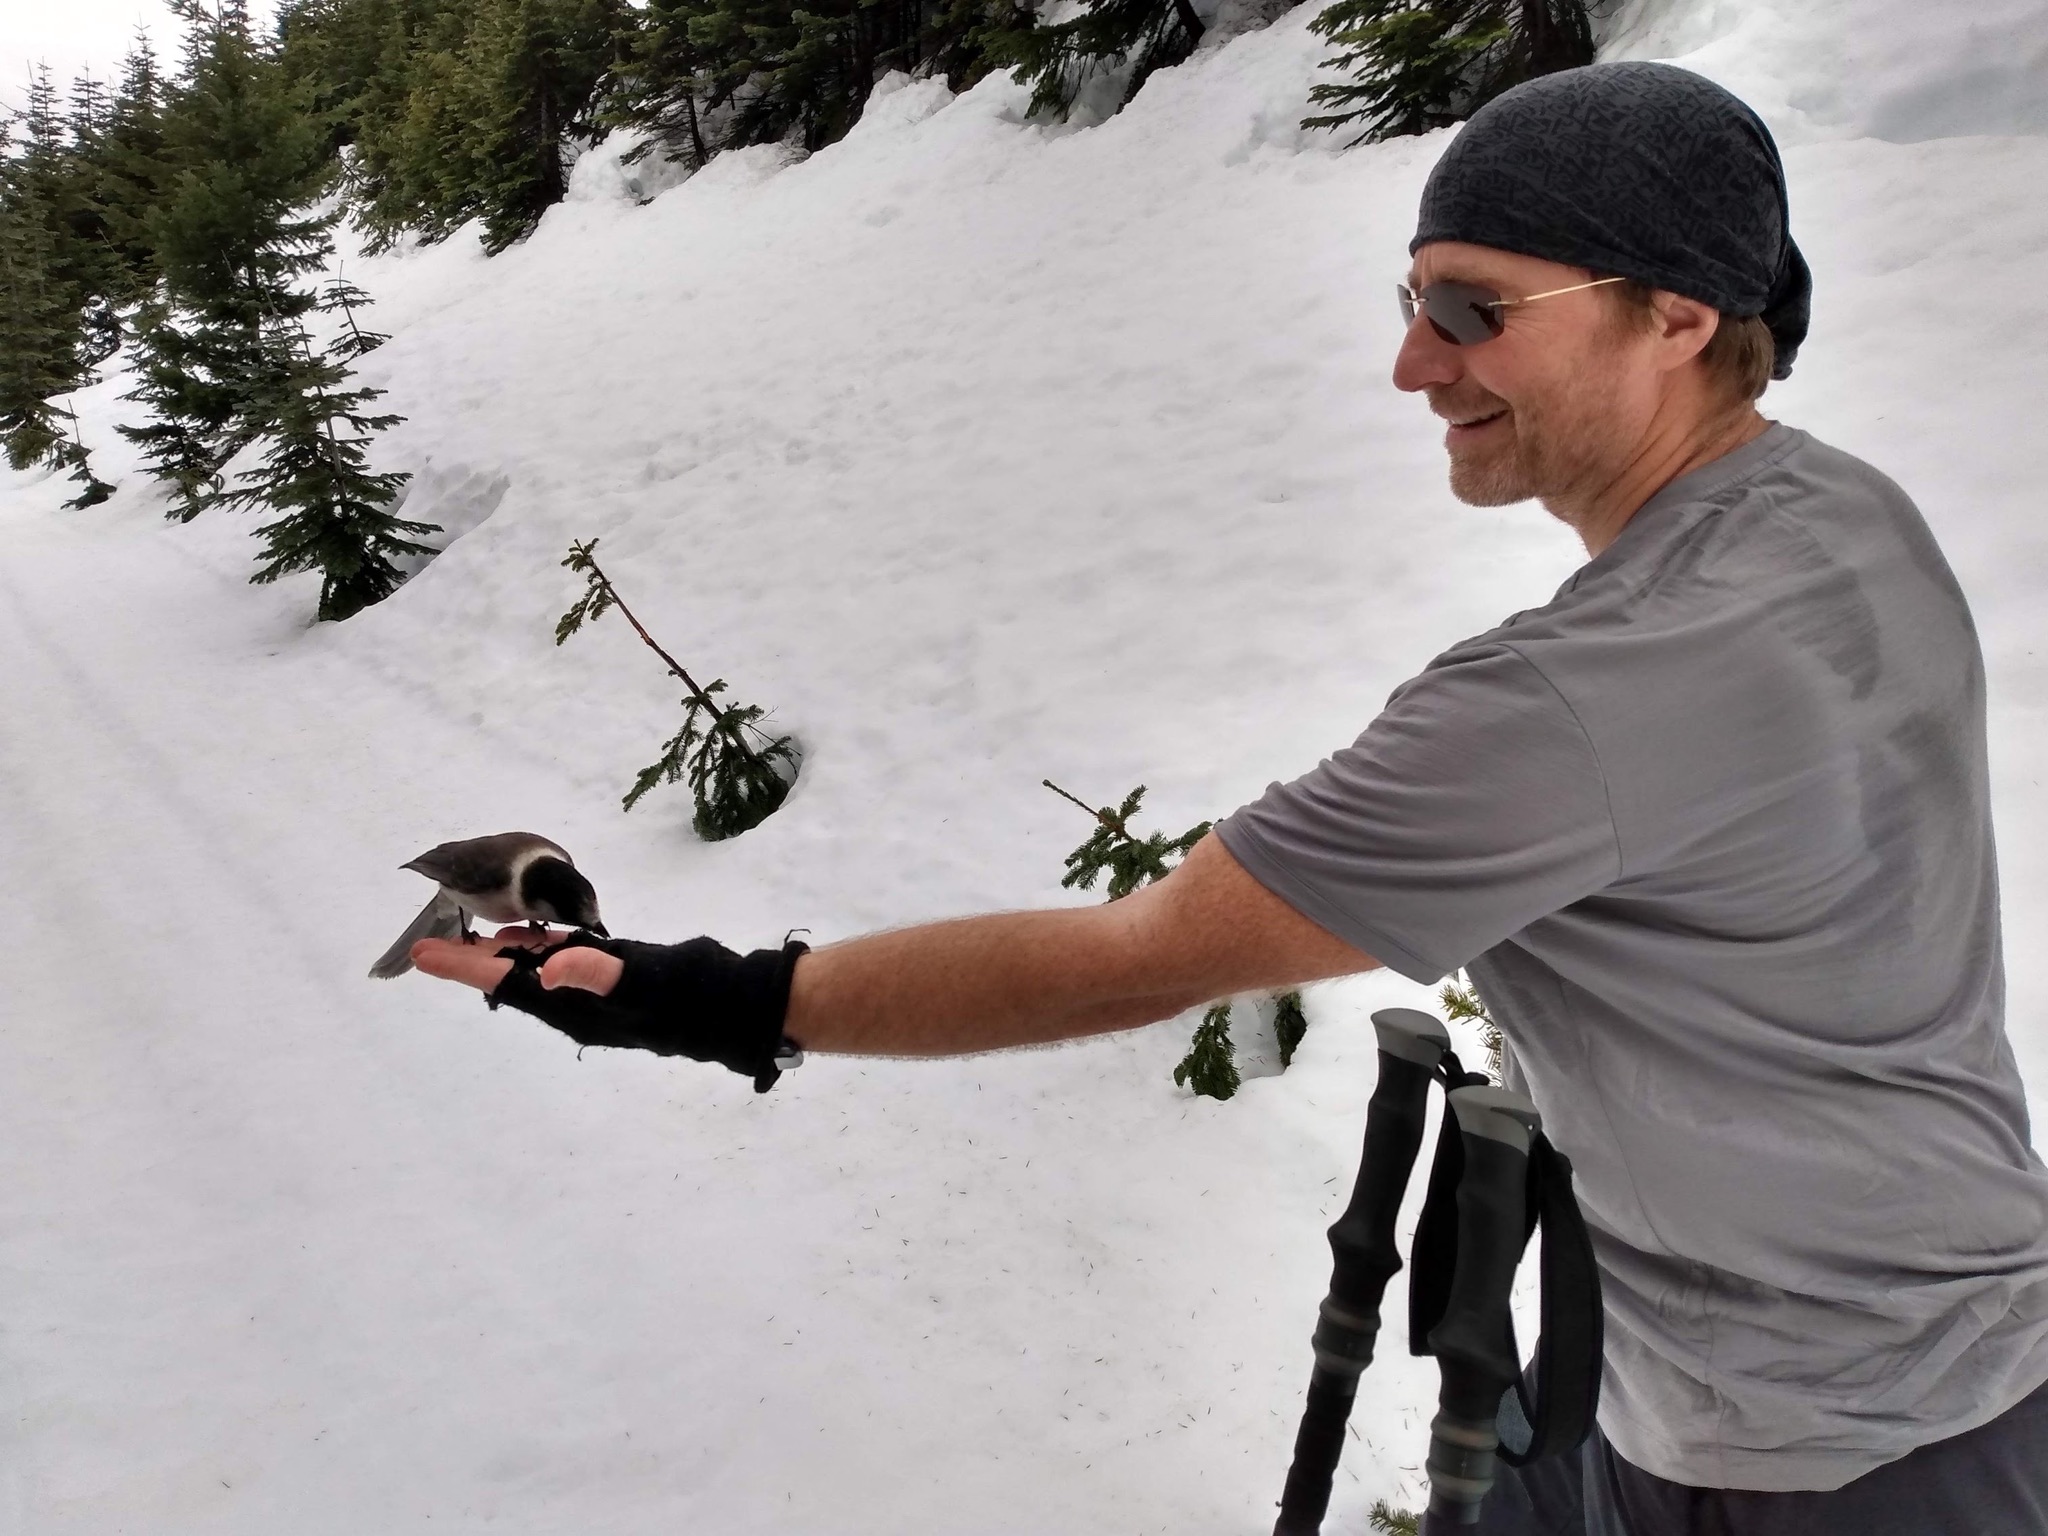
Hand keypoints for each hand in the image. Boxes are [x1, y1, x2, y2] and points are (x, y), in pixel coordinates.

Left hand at [407, 926, 808, 1091]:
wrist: (739, 1007)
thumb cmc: (693, 995)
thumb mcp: (647, 981)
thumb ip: (598, 973)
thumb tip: (548, 970)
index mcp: (574, 1007)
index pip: (505, 983)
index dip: (462, 965)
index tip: (421, 952)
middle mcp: (577, 1005)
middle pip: (509, 981)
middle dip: (470, 961)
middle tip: (429, 943)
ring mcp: (596, 996)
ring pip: (532, 975)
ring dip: (499, 957)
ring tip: (466, 937)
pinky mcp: (616, 981)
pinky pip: (561, 968)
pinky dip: (538, 952)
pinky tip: (529, 939)